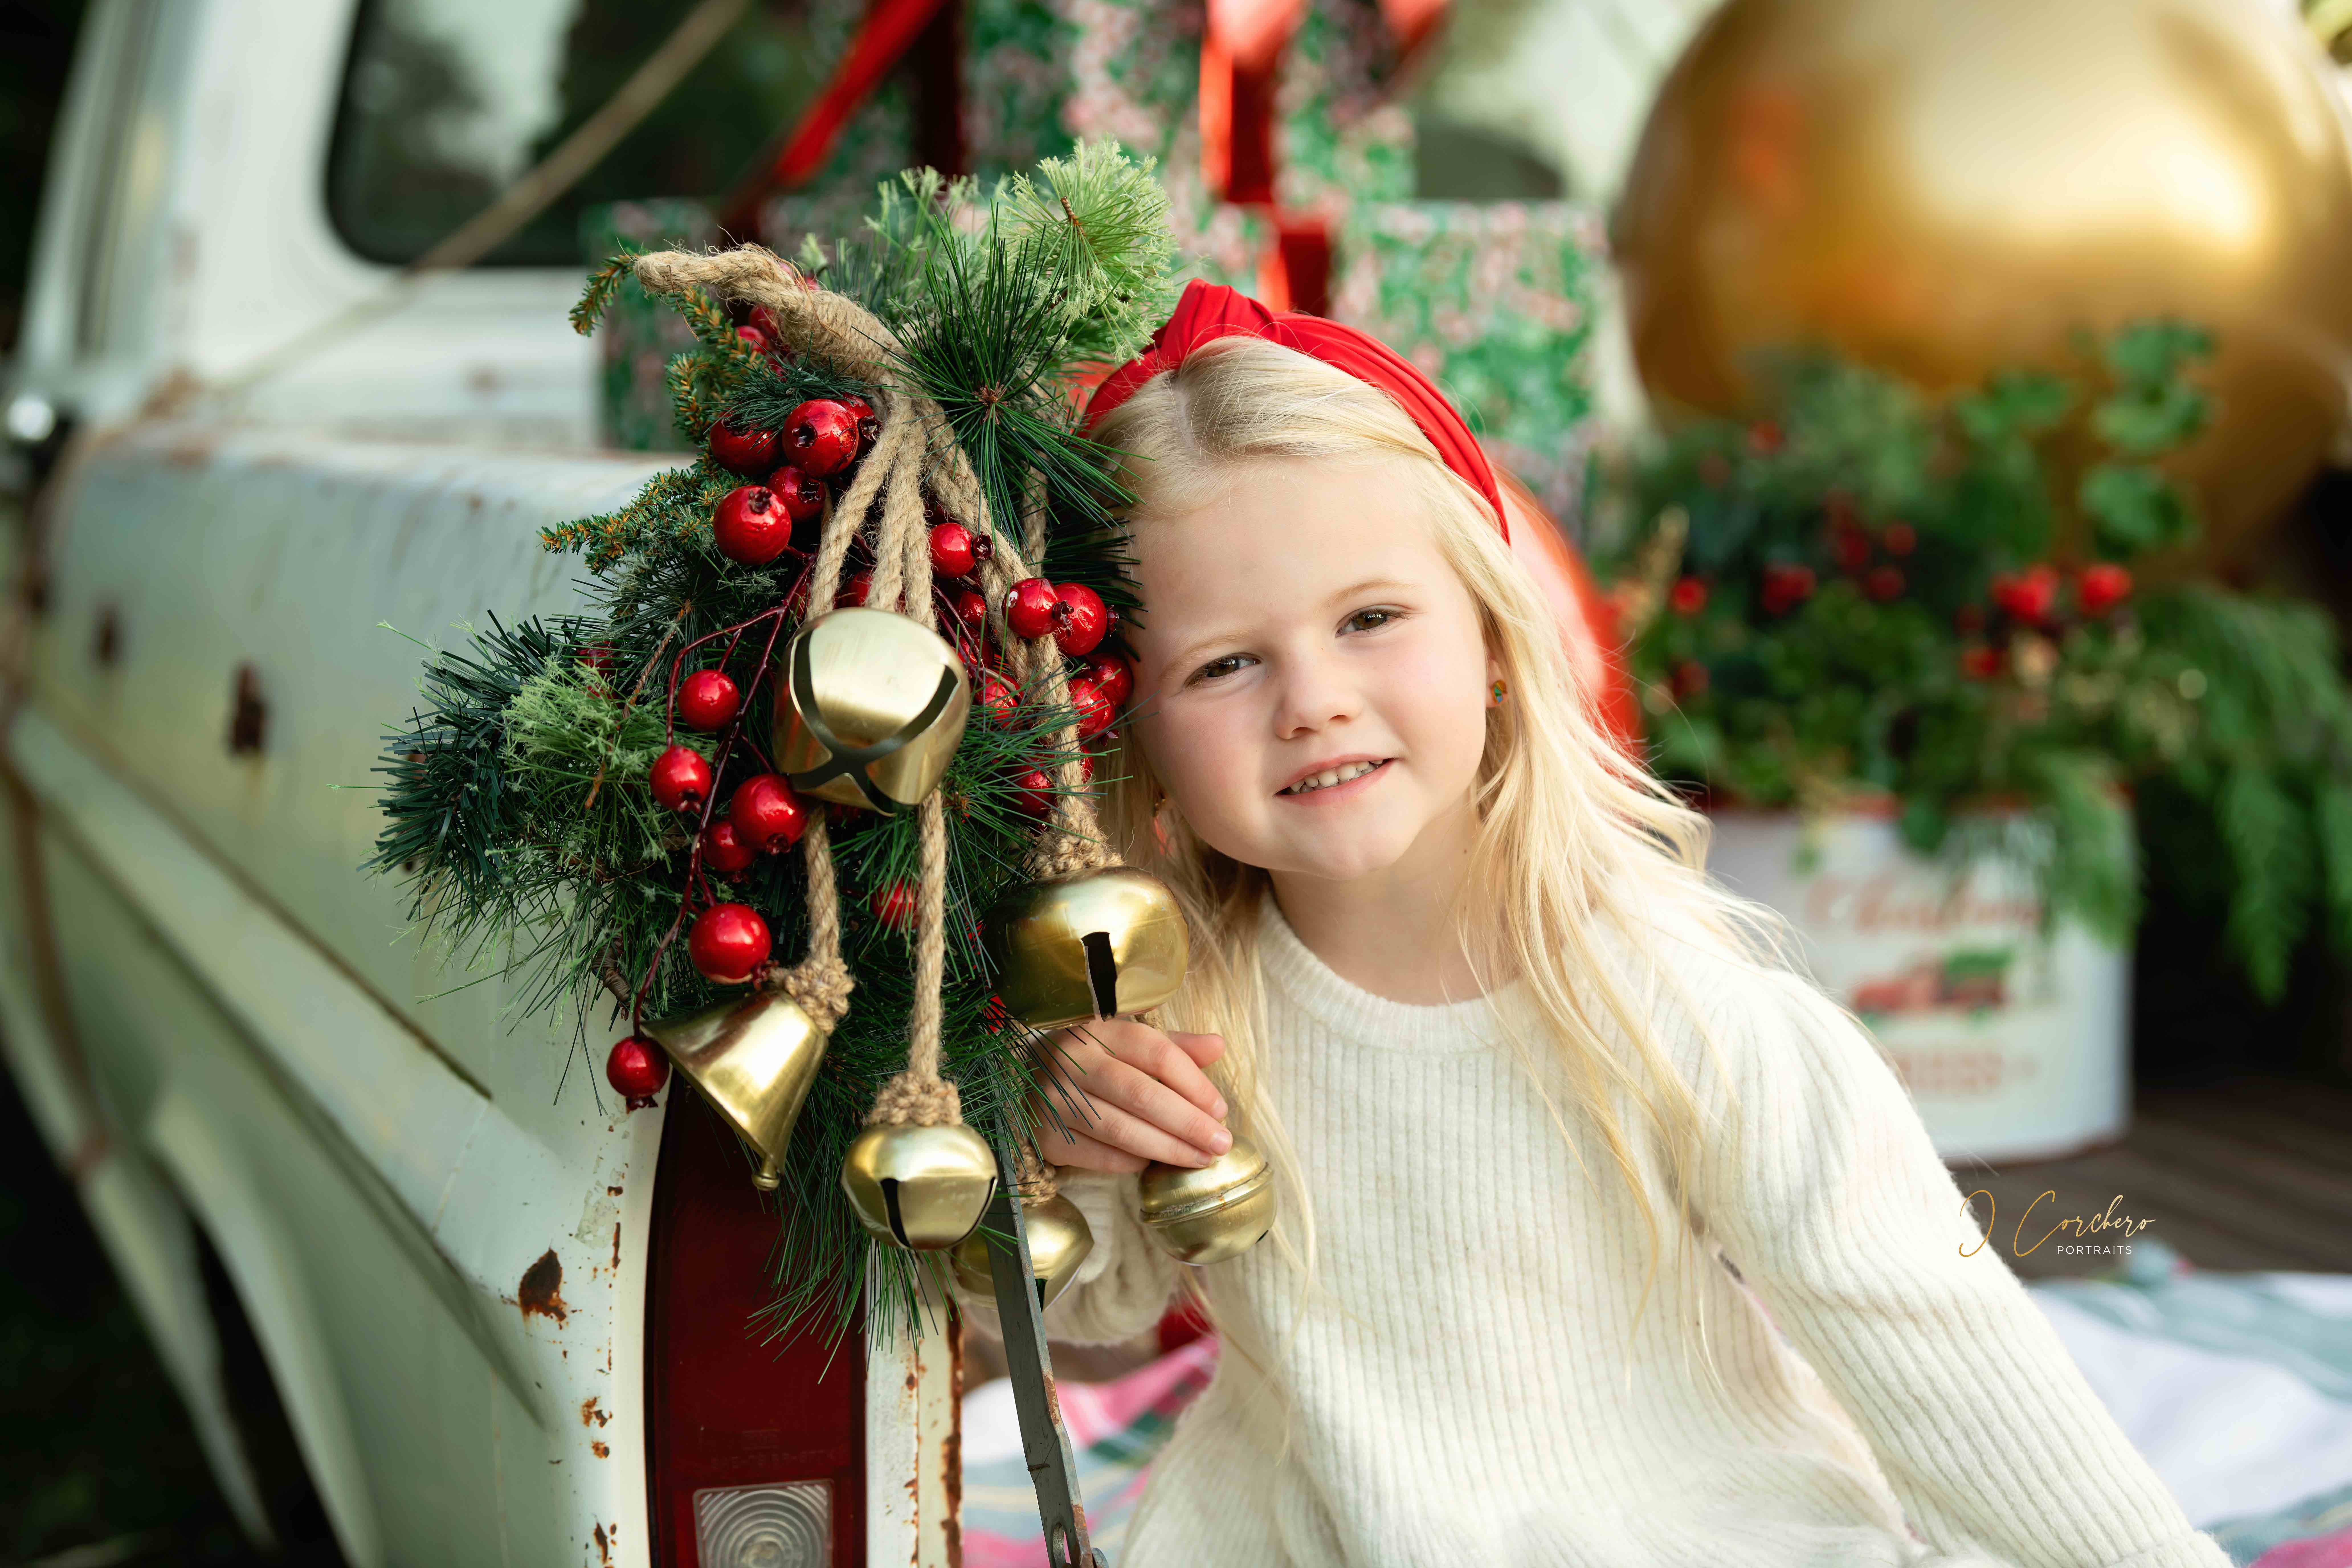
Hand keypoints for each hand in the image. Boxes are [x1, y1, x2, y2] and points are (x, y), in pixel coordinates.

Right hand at [1029, 1017, 1230, 1174]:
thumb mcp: (1127, 1044)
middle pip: (1141, 1094)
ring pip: (1121, 1130)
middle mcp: (1072, 1061)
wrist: (1021, 1082)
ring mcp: (1055, 1099)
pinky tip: (1154, 1163)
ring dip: (1167, 1148)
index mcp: (1099, 1031)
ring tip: (1200, 1159)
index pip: (1156, 1052)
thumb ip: (1173, 1047)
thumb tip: (1218, 1045)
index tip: (1220, 1109)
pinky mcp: (1046, 1135)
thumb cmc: (1090, 1062)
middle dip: (1188, 1123)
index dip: (1194, 1083)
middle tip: (1221, 1144)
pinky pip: (1099, 1156)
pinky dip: (1132, 1162)